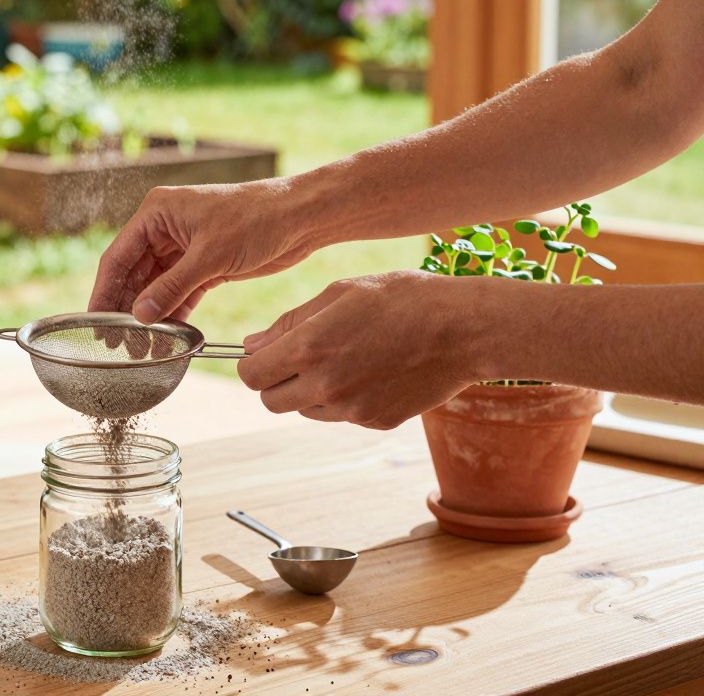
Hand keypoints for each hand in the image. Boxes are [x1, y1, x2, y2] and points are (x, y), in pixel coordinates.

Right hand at [89, 179, 321, 324]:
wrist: (300, 217)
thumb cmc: (256, 219)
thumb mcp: (210, 256)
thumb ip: (171, 288)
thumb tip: (139, 316)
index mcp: (156, 212)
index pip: (118, 257)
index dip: (104, 292)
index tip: (95, 324)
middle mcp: (164, 228)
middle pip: (133, 275)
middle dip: (126, 310)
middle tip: (118, 345)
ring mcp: (183, 247)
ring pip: (155, 288)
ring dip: (149, 316)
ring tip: (142, 348)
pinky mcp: (203, 264)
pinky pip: (179, 293)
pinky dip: (174, 314)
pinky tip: (168, 337)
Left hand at [236, 271, 486, 429]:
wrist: (465, 329)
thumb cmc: (403, 299)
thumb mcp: (340, 293)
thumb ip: (290, 323)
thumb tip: (251, 346)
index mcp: (310, 348)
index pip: (251, 375)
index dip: (252, 364)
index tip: (264, 354)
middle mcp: (326, 385)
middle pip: (271, 401)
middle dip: (275, 381)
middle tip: (298, 358)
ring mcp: (352, 409)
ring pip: (305, 410)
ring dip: (309, 391)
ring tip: (344, 358)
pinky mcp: (376, 422)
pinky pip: (341, 416)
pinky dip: (344, 399)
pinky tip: (370, 371)